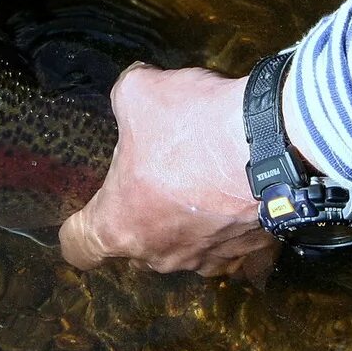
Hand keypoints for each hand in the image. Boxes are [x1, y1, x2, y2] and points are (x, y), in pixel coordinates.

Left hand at [58, 64, 278, 277]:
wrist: (275, 142)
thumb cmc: (191, 125)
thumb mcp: (138, 94)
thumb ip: (123, 100)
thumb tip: (133, 91)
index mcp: (118, 224)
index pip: (77, 246)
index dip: (75, 228)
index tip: (84, 211)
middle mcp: (158, 254)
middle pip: (132, 246)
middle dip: (136, 216)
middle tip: (150, 178)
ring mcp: (206, 260)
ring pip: (181, 247)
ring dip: (183, 223)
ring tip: (197, 182)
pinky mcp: (249, 255)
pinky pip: (228, 247)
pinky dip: (226, 227)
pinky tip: (231, 195)